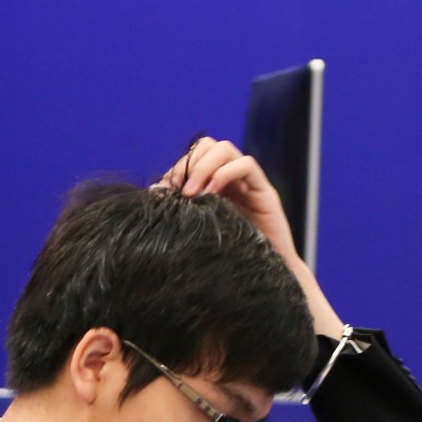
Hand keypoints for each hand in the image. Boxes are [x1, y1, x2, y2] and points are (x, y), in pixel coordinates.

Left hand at [156, 138, 297, 266]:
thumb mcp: (198, 226)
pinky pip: (246, 165)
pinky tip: (212, 194)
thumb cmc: (229, 256)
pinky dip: (224, 173)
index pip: (194, 155)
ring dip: (204, 166)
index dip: (178, 166)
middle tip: (182, 189)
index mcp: (214, 184)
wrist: (263, 276)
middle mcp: (231, 178)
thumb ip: (180, 207)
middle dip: (190, 162)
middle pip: (208, 145)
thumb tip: (155, 190)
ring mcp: (249, 183)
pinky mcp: (265, 192)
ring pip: (225, 149)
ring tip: (194, 192)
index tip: (167, 189)